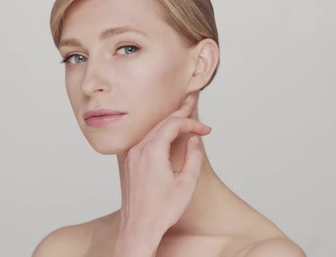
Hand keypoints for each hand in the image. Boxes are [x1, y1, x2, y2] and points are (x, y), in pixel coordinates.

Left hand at [118, 94, 211, 234]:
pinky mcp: (129, 164)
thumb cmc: (162, 210)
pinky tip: (166, 135)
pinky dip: (157, 134)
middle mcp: (138, 150)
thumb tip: (193, 140)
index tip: (206, 130)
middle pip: (160, 123)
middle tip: (193, 106)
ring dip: (168, 124)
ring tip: (182, 117)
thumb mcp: (187, 183)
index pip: (173, 125)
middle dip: (179, 116)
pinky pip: (144, 141)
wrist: (138, 228)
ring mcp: (131, 156)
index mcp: (152, 152)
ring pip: (151, 131)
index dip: (192, 123)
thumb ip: (193, 157)